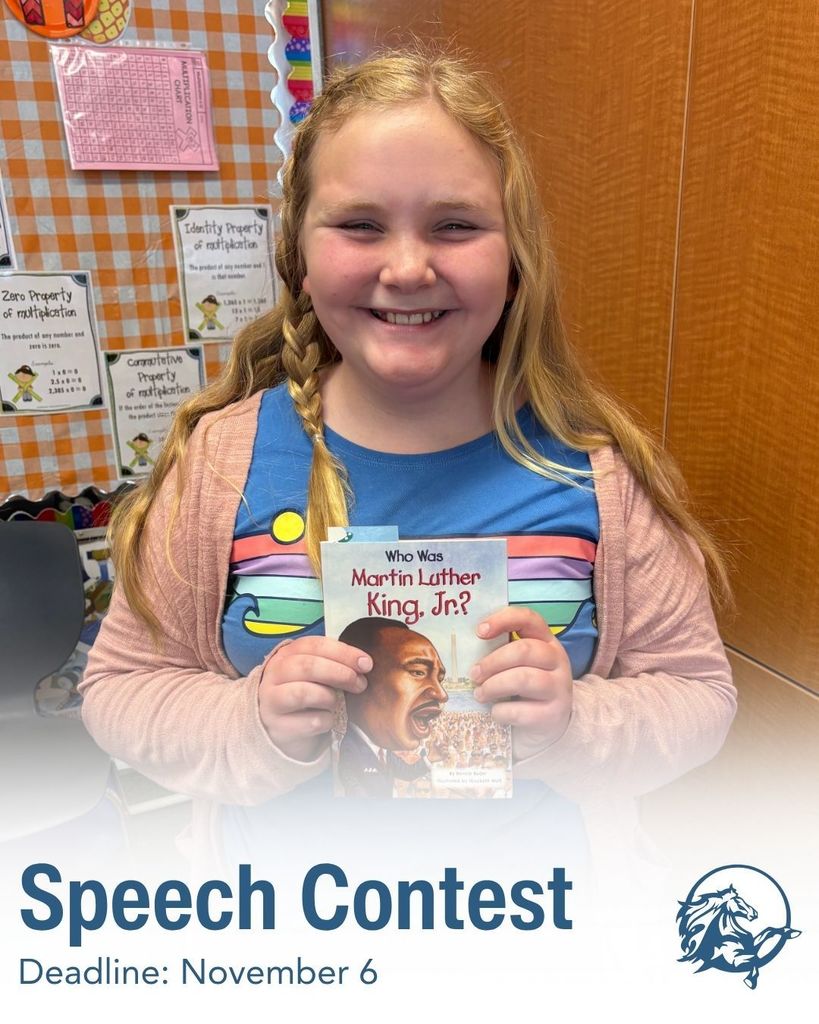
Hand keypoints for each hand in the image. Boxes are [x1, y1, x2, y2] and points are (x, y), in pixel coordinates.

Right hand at [258, 636, 370, 761]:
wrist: (285, 730)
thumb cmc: (306, 696)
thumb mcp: (316, 675)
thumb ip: (334, 664)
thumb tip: (363, 664)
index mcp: (286, 655)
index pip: (314, 645)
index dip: (343, 652)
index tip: (366, 663)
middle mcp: (274, 675)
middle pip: (307, 666)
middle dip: (340, 673)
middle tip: (360, 684)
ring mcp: (271, 702)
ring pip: (303, 693)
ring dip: (330, 697)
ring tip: (337, 703)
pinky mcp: (277, 728)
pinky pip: (310, 722)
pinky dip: (326, 721)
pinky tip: (328, 720)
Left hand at [469, 606, 572, 760]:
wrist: (550, 723)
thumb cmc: (525, 687)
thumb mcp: (518, 664)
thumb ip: (501, 651)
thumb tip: (466, 648)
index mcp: (546, 641)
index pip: (529, 618)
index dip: (503, 620)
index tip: (479, 631)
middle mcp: (557, 660)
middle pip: (523, 650)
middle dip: (492, 662)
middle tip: (474, 674)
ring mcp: (559, 687)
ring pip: (523, 679)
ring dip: (494, 686)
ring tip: (480, 694)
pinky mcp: (554, 714)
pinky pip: (522, 711)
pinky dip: (502, 712)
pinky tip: (495, 712)